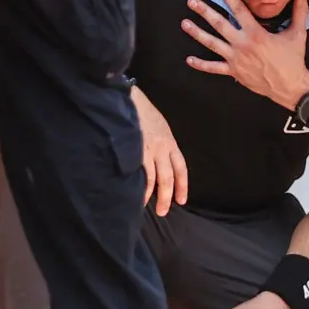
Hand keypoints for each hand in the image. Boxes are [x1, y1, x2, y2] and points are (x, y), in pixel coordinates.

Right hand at [131, 88, 187, 215]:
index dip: (182, 184)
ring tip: (150, 208)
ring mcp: (150, 149)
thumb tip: (156, 156)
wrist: (126, 97)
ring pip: (156, 179)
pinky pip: (142, 174)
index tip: (182, 199)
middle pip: (169, 177)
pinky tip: (138, 197)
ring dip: (154, 196)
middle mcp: (163, 147)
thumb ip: (159, 140)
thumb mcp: (157, 124)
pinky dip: (141, 188)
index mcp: (169, 141)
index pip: (181, 167)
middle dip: (168, 196)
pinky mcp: (137, 150)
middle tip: (164, 211)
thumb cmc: (138, 108)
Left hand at [182, 0, 308, 110]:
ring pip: (212, 44)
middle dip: (204, 11)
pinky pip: (214, 68)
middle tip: (192, 1)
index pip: (239, 10)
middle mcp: (242, 44)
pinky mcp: (234, 72)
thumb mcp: (298, 33)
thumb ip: (299, 12)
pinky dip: (201, 65)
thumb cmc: (293, 59)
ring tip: (184, 23)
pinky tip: (189, 59)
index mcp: (256, 33)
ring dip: (197, 33)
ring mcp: (236, 59)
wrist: (290, 86)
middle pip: (219, 24)